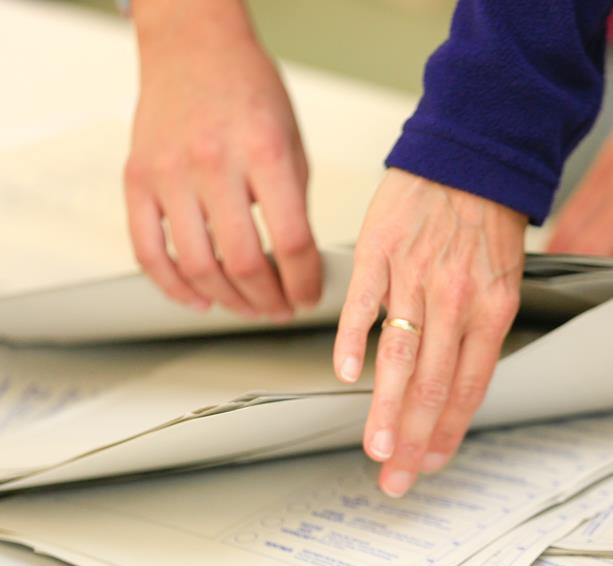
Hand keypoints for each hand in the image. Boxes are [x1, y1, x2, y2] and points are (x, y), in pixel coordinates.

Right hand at [124, 0, 320, 319]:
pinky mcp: (137, 179)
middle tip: (281, 309)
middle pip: (242, 262)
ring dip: (228, 301)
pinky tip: (199, 299)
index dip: (305, 281)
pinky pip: (148, 251)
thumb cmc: (249, 92)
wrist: (194, 46)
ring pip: (196, 266)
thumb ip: (295, 204)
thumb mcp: (292, 143)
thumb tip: (302, 265)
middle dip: (269, 300)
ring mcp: (169, 173)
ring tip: (249, 307)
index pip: (291, 241)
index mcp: (263, 153)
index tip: (311, 296)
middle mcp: (213, 164)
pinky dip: (173, 287)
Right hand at [334, 169, 525, 496]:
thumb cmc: (486, 220)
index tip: (429, 465)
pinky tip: (345, 377)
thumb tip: (457, 387)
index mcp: (492, 311)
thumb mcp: (503, 280)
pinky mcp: (381, 252)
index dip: (448, 433)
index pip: (468, 388)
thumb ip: (479, 332)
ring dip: (386, 409)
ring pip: (401, 356)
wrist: (470, 154)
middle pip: (434, 385)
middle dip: (414, 441)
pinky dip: (352, 342)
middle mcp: (458, 300)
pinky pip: (364, 305)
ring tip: (375, 449)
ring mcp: (417, 277)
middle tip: (396, 480)